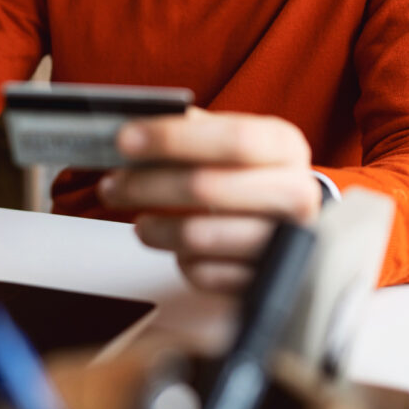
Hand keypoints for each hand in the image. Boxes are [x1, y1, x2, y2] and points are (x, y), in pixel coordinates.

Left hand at [97, 108, 321, 293]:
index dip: (173, 138)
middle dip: (147, 185)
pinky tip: (179, 247)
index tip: (125, 140)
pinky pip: (204, 273)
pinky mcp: (264, 280)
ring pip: (199, 235)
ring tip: (141, 222)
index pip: (233, 138)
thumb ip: (193, 130)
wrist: (289, 224)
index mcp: (285, 147)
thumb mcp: (235, 144)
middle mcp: (294, 192)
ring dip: (155, 228)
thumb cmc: (252, 179)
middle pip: (207, 186)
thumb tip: (137, 128)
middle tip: (114, 185)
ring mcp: (284, 241)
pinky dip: (182, 260)